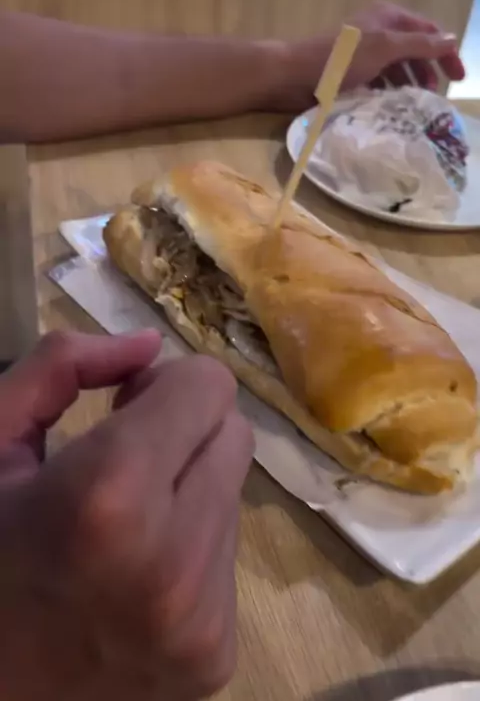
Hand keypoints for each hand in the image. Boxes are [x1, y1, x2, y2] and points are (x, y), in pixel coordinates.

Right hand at [0, 331, 252, 700]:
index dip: (163, 385)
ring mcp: (202, 618)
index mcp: (110, 496)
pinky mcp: (216, 654)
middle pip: (233, 434)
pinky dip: (189, 547)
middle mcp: (175, 562)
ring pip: (233, 494)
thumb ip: (62, 367)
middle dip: (184, 430)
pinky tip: (134, 573)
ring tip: (123, 524)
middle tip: (125, 458)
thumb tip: (150, 343)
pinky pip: (227, 557)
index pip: (209, 386)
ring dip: (187, 489)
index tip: (123, 406)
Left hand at [278, 0, 464, 110]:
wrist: (292, 75)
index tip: (458, 79)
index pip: (429, 31)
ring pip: (396, 67)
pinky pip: (379, 80)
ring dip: (408, 83)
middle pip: (414, 49)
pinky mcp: (351, 72)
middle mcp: (378, 30)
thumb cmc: (340, 59)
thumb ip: (420, 44)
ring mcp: (364, 52)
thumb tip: (451, 39)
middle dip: (427, 70)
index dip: (446, 52)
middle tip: (433, 96)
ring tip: (414, 104)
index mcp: (389, 17)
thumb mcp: (385, 48)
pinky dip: (389, 91)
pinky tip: (391, 105)